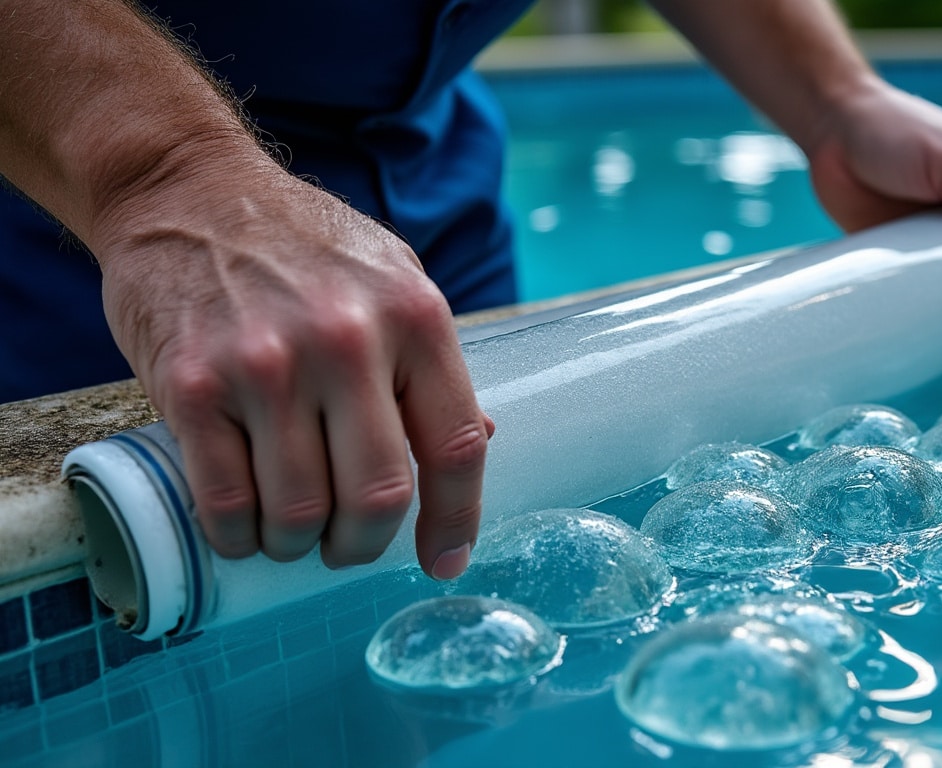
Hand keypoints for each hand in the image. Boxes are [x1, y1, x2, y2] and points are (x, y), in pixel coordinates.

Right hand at [93, 151, 490, 578]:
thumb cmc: (302, 244)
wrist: (187, 189)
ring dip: (298, 543)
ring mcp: (266, 365)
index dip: (457, 520)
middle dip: (365, 545)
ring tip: (292, 528)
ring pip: (300, 512)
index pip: (456, 447)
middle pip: (379, 497)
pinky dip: (239, 535)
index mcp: (414, 317)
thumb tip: (477, 440)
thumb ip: (431, 362)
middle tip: (349, 545)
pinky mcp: (191, 385)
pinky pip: (226, 501)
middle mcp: (348, 341)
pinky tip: (245, 524)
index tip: (445, 559)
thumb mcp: (394, 278)